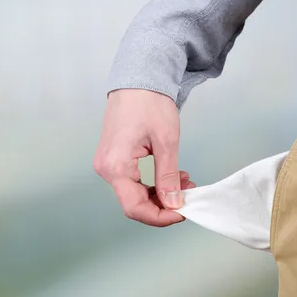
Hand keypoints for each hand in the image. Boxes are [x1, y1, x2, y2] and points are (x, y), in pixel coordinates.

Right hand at [93, 89, 194, 226]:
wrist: (138, 80)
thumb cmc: (150, 104)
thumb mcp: (166, 142)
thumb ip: (168, 177)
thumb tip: (173, 204)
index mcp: (115, 166)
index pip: (135, 208)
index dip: (160, 217)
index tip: (183, 212)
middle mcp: (106, 169)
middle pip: (134, 203)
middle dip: (164, 204)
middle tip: (189, 194)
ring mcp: (108, 164)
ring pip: (134, 193)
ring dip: (161, 194)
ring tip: (185, 182)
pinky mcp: (114, 159)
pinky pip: (132, 181)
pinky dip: (153, 183)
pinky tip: (172, 176)